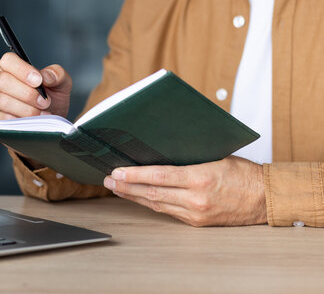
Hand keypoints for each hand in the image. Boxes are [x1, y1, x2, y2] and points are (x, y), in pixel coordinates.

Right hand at [0, 52, 71, 124]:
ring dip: (24, 109)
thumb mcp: (61, 86)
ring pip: (1, 100)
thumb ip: (57, 75)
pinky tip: (30, 123)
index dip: (22, 70)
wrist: (47, 126)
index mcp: (12, 69)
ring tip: (41, 114)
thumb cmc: (51, 102)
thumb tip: (47, 76)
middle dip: (26, 93)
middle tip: (44, 102)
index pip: (8, 60)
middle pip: (2, 81)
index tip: (39, 81)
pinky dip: (17, 121)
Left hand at [103, 156, 266, 226]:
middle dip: (125, 187)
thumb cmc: (245, 174)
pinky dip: (150, 203)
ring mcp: (195, 213)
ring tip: (116, 188)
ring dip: (133, 196)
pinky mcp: (196, 222)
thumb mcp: (216, 157)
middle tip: (108, 181)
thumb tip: (160, 151)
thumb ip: (188, 158)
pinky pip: (167, 212)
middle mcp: (195, 198)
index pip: (158, 176)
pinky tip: (138, 198)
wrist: (266, 199)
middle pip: (151, 193)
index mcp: (200, 177)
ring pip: (156, 204)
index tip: (116, 171)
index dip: (134, 175)